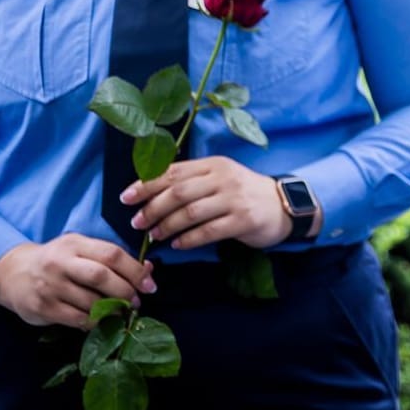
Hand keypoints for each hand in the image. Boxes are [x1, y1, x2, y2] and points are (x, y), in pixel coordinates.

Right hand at [0, 235, 155, 328]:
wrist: (12, 273)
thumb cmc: (57, 261)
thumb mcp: (81, 250)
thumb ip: (111, 259)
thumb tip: (148, 270)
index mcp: (75, 244)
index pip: (111, 254)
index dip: (135, 270)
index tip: (149, 284)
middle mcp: (61, 262)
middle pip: (101, 276)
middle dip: (125, 291)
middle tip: (136, 301)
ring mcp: (50, 286)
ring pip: (90, 301)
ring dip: (112, 310)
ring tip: (122, 312)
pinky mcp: (43, 307)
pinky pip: (76, 318)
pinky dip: (94, 322)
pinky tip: (101, 320)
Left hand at [121, 157, 311, 249]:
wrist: (283, 204)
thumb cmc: (243, 192)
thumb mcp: (220, 177)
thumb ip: (192, 180)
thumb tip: (151, 193)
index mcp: (213, 164)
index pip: (173, 171)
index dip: (147, 184)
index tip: (126, 198)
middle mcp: (223, 178)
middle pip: (179, 192)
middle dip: (153, 208)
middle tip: (137, 222)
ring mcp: (234, 198)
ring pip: (191, 212)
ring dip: (167, 225)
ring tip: (155, 235)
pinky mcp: (243, 219)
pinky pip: (208, 231)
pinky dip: (188, 239)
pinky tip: (178, 245)